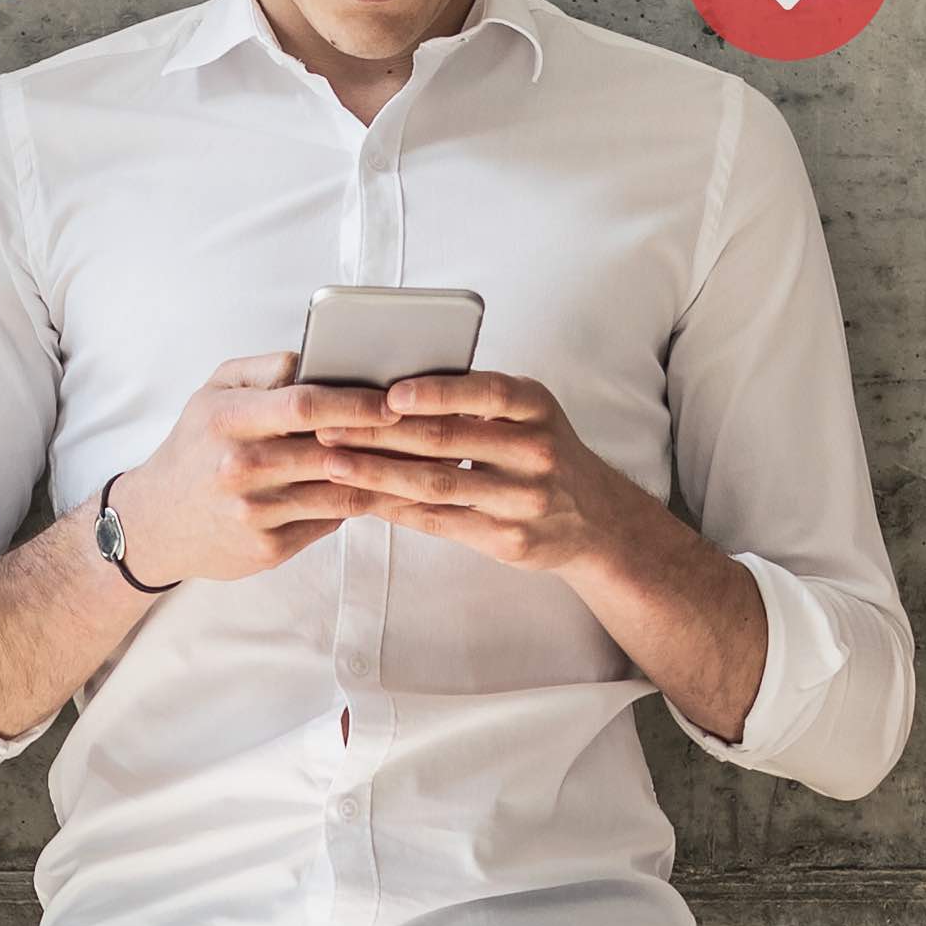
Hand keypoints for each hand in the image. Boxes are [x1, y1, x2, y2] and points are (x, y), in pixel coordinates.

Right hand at [99, 354, 394, 583]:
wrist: (156, 523)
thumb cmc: (196, 447)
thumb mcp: (214, 393)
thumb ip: (265, 370)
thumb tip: (321, 358)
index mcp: (228, 420)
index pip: (303, 405)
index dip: (355, 403)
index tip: (391, 402)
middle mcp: (239, 468)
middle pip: (329, 452)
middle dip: (380, 442)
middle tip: (419, 432)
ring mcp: (254, 513)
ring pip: (339, 492)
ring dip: (380, 477)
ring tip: (409, 461)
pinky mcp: (267, 549)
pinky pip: (328, 522)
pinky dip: (355, 505)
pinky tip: (378, 491)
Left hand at [306, 370, 668, 581]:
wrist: (596, 521)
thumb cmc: (541, 453)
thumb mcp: (528, 414)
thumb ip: (476, 400)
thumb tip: (390, 385)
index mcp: (536, 407)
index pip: (486, 392)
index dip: (438, 392)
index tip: (389, 392)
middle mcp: (536, 451)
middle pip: (448, 439)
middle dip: (381, 432)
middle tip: (329, 425)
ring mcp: (524, 500)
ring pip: (438, 484)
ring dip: (377, 473)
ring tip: (333, 463)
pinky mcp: (508, 540)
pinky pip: (441, 521)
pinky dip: (398, 508)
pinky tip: (363, 498)